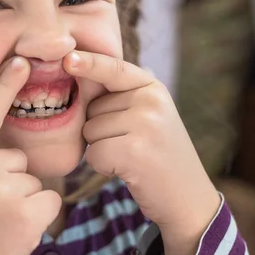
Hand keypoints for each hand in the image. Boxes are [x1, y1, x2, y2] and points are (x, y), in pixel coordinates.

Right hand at [0, 57, 61, 254]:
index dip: (4, 86)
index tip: (22, 60)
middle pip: (20, 157)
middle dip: (13, 181)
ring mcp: (4, 190)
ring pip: (36, 180)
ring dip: (26, 201)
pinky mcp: (28, 213)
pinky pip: (50, 199)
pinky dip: (40, 215)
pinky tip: (17, 232)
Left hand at [64, 51, 219, 254]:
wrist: (187, 197)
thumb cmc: (158, 155)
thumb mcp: (148, 116)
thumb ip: (121, 97)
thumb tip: (78, 73)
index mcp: (153, 87)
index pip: (114, 68)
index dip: (89, 62)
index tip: (68, 58)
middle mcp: (151, 100)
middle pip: (92, 108)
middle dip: (100, 129)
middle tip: (131, 144)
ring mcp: (145, 124)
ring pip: (90, 131)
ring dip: (101, 149)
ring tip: (131, 156)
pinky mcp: (135, 151)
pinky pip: (94, 153)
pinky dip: (103, 166)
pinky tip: (127, 170)